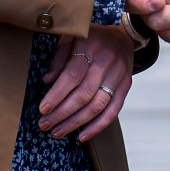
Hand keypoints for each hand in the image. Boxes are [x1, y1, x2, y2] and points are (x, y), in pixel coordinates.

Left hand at [38, 26, 134, 141]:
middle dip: (62, 113)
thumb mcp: (72, 38)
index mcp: (90, 46)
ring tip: (58, 132)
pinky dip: (97, 126)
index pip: (72, 75)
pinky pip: (113, 111)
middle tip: (45, 125)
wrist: (124, 35)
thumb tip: (47, 81)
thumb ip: (59, 58)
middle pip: (83, 94)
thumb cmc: (92, 38)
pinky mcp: (126, 85)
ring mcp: (118, 75)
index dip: (56, 94)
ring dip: (76, 123)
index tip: (42, 109)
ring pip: (97, 105)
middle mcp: (106, 61)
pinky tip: (82, 135)